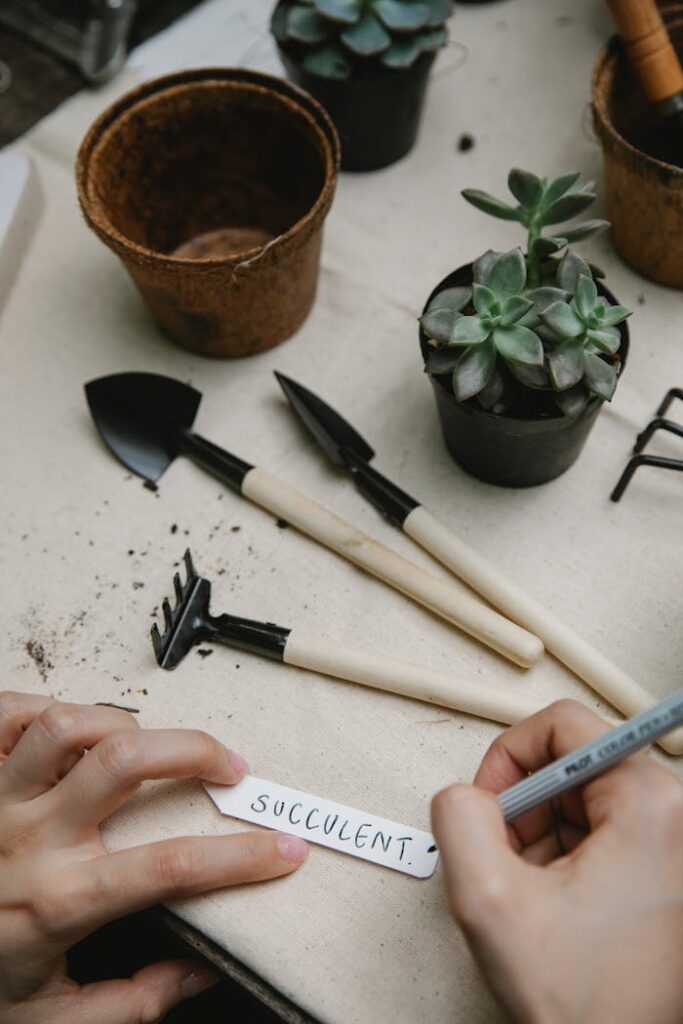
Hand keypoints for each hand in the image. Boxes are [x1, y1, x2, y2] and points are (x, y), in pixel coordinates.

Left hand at [0, 691, 307, 1022]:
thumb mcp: (55, 1020)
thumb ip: (134, 1003)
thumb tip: (199, 976)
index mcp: (61, 900)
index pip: (173, 868)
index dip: (242, 857)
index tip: (283, 849)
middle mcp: (31, 837)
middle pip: (125, 762)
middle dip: (195, 749)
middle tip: (229, 764)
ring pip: (67, 725)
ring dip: (119, 723)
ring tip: (147, 740)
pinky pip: (9, 714)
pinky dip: (46, 705)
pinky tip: (75, 726)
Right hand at [431, 699, 682, 1023]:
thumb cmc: (586, 1002)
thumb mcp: (488, 900)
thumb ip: (458, 819)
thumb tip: (463, 794)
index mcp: (651, 804)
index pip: (562, 724)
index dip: (508, 758)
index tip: (490, 803)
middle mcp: (673, 815)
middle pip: (570, 764)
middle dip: (523, 809)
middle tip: (506, 861)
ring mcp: (672, 843)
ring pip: (579, 800)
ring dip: (539, 838)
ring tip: (532, 894)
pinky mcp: (664, 869)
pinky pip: (597, 833)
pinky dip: (561, 859)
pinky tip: (554, 904)